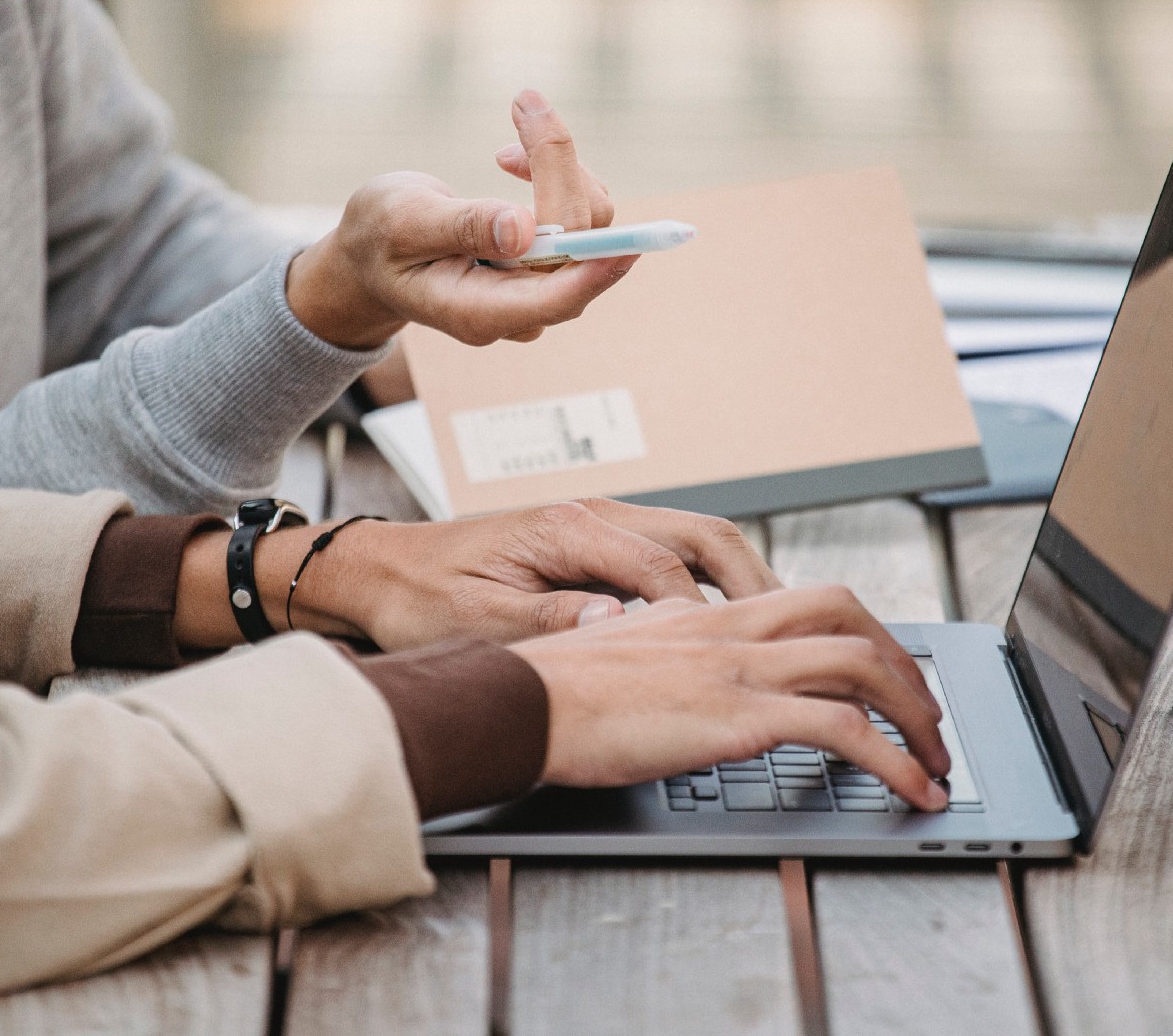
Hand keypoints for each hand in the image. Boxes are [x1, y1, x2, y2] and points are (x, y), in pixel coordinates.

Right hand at [284, 89, 625, 349]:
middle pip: (577, 247)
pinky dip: (557, 174)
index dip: (594, 270)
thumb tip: (522, 231)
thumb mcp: (402, 223)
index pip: (554, 298)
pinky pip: (581, 218)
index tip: (628, 245)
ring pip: (588, 227)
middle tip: (525, 101)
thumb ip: (461, 227)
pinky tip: (514, 159)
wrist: (372, 254)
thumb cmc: (379, 238)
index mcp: (478, 311)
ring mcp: (538, 289)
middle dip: (559, 168)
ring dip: (557, 165)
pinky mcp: (549, 264)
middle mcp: (519, 309)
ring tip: (510, 128)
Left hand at [289, 499, 782, 649]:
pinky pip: (674, 555)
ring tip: (779, 631)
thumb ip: (551, 621)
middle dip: (756, 584)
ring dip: (742, 581)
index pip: (666, 569)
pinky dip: (711, 585)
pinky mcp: (594, 545)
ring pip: (698, 541)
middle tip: (795, 637)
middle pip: (705, 536)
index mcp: (569, 528)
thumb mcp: (478, 623)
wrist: (377, 573)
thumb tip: (620, 627)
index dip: (706, 616)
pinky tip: (727, 625)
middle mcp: (594, 516)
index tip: (735, 657)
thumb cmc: (420, 599)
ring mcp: (598, 526)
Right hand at [511, 588, 951, 810]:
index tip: (884, 674)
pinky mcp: (738, 718)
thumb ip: (660, 654)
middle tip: (926, 716)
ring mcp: (739, 670)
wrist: (518, 703)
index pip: (809, 601)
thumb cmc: (549, 691)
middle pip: (851, 618)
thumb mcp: (618, 654)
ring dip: (917, 716)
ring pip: (863, 666)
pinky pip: (843, 731)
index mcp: (705, 616)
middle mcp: (732, 631)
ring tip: (936, 764)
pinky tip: (911, 791)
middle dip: (904, 666)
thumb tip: (674, 674)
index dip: (862, 634)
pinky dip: (894, 761)